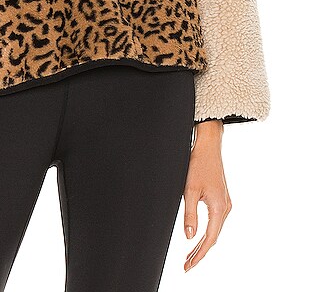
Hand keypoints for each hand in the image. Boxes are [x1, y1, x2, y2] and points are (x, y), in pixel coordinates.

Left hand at [183, 120, 231, 271]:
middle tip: (187, 265)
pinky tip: (199, 236)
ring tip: (190, 255)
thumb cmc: (199, 164)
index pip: (209, 239)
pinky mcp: (222, 198)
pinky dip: (207, 231)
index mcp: (220, 208)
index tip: (188, 266)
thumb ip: (190, 215)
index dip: (199, 254)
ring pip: (215, 230)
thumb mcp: (189, 190)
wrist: (209, 146)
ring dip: (203, 242)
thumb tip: (189, 237)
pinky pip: (215, 221)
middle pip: (213, 237)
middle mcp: (226, 208)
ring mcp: (225, 203)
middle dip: (200, 252)